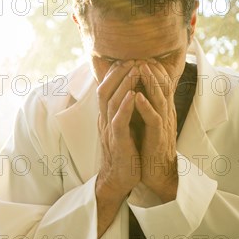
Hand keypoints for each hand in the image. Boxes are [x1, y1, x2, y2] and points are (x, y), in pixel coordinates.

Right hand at [96, 60, 141, 205]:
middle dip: (118, 73)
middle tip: (131, 58)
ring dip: (123, 84)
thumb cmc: (125, 153)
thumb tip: (130, 93)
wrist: (119, 180)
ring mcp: (109, 130)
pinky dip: (125, 107)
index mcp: (107, 116)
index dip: (115, 73)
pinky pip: (118, 121)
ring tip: (134, 70)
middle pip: (104, 90)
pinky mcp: (117, 142)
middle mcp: (105, 120)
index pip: (106, 88)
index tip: (127, 59)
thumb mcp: (123, 128)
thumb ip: (123, 111)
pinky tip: (132, 95)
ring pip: (111, 102)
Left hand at [135, 61, 178, 202]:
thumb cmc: (151, 146)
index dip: (152, 68)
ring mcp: (162, 125)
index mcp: (162, 109)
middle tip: (142, 54)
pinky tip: (137, 97)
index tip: (142, 54)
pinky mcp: (158, 137)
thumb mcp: (148, 121)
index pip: (160, 83)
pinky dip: (145, 107)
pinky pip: (152, 120)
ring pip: (159, 99)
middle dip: (152, 69)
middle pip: (162, 86)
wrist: (158, 173)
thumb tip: (140, 86)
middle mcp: (165, 114)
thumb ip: (147, 104)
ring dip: (150, 82)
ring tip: (141, 67)